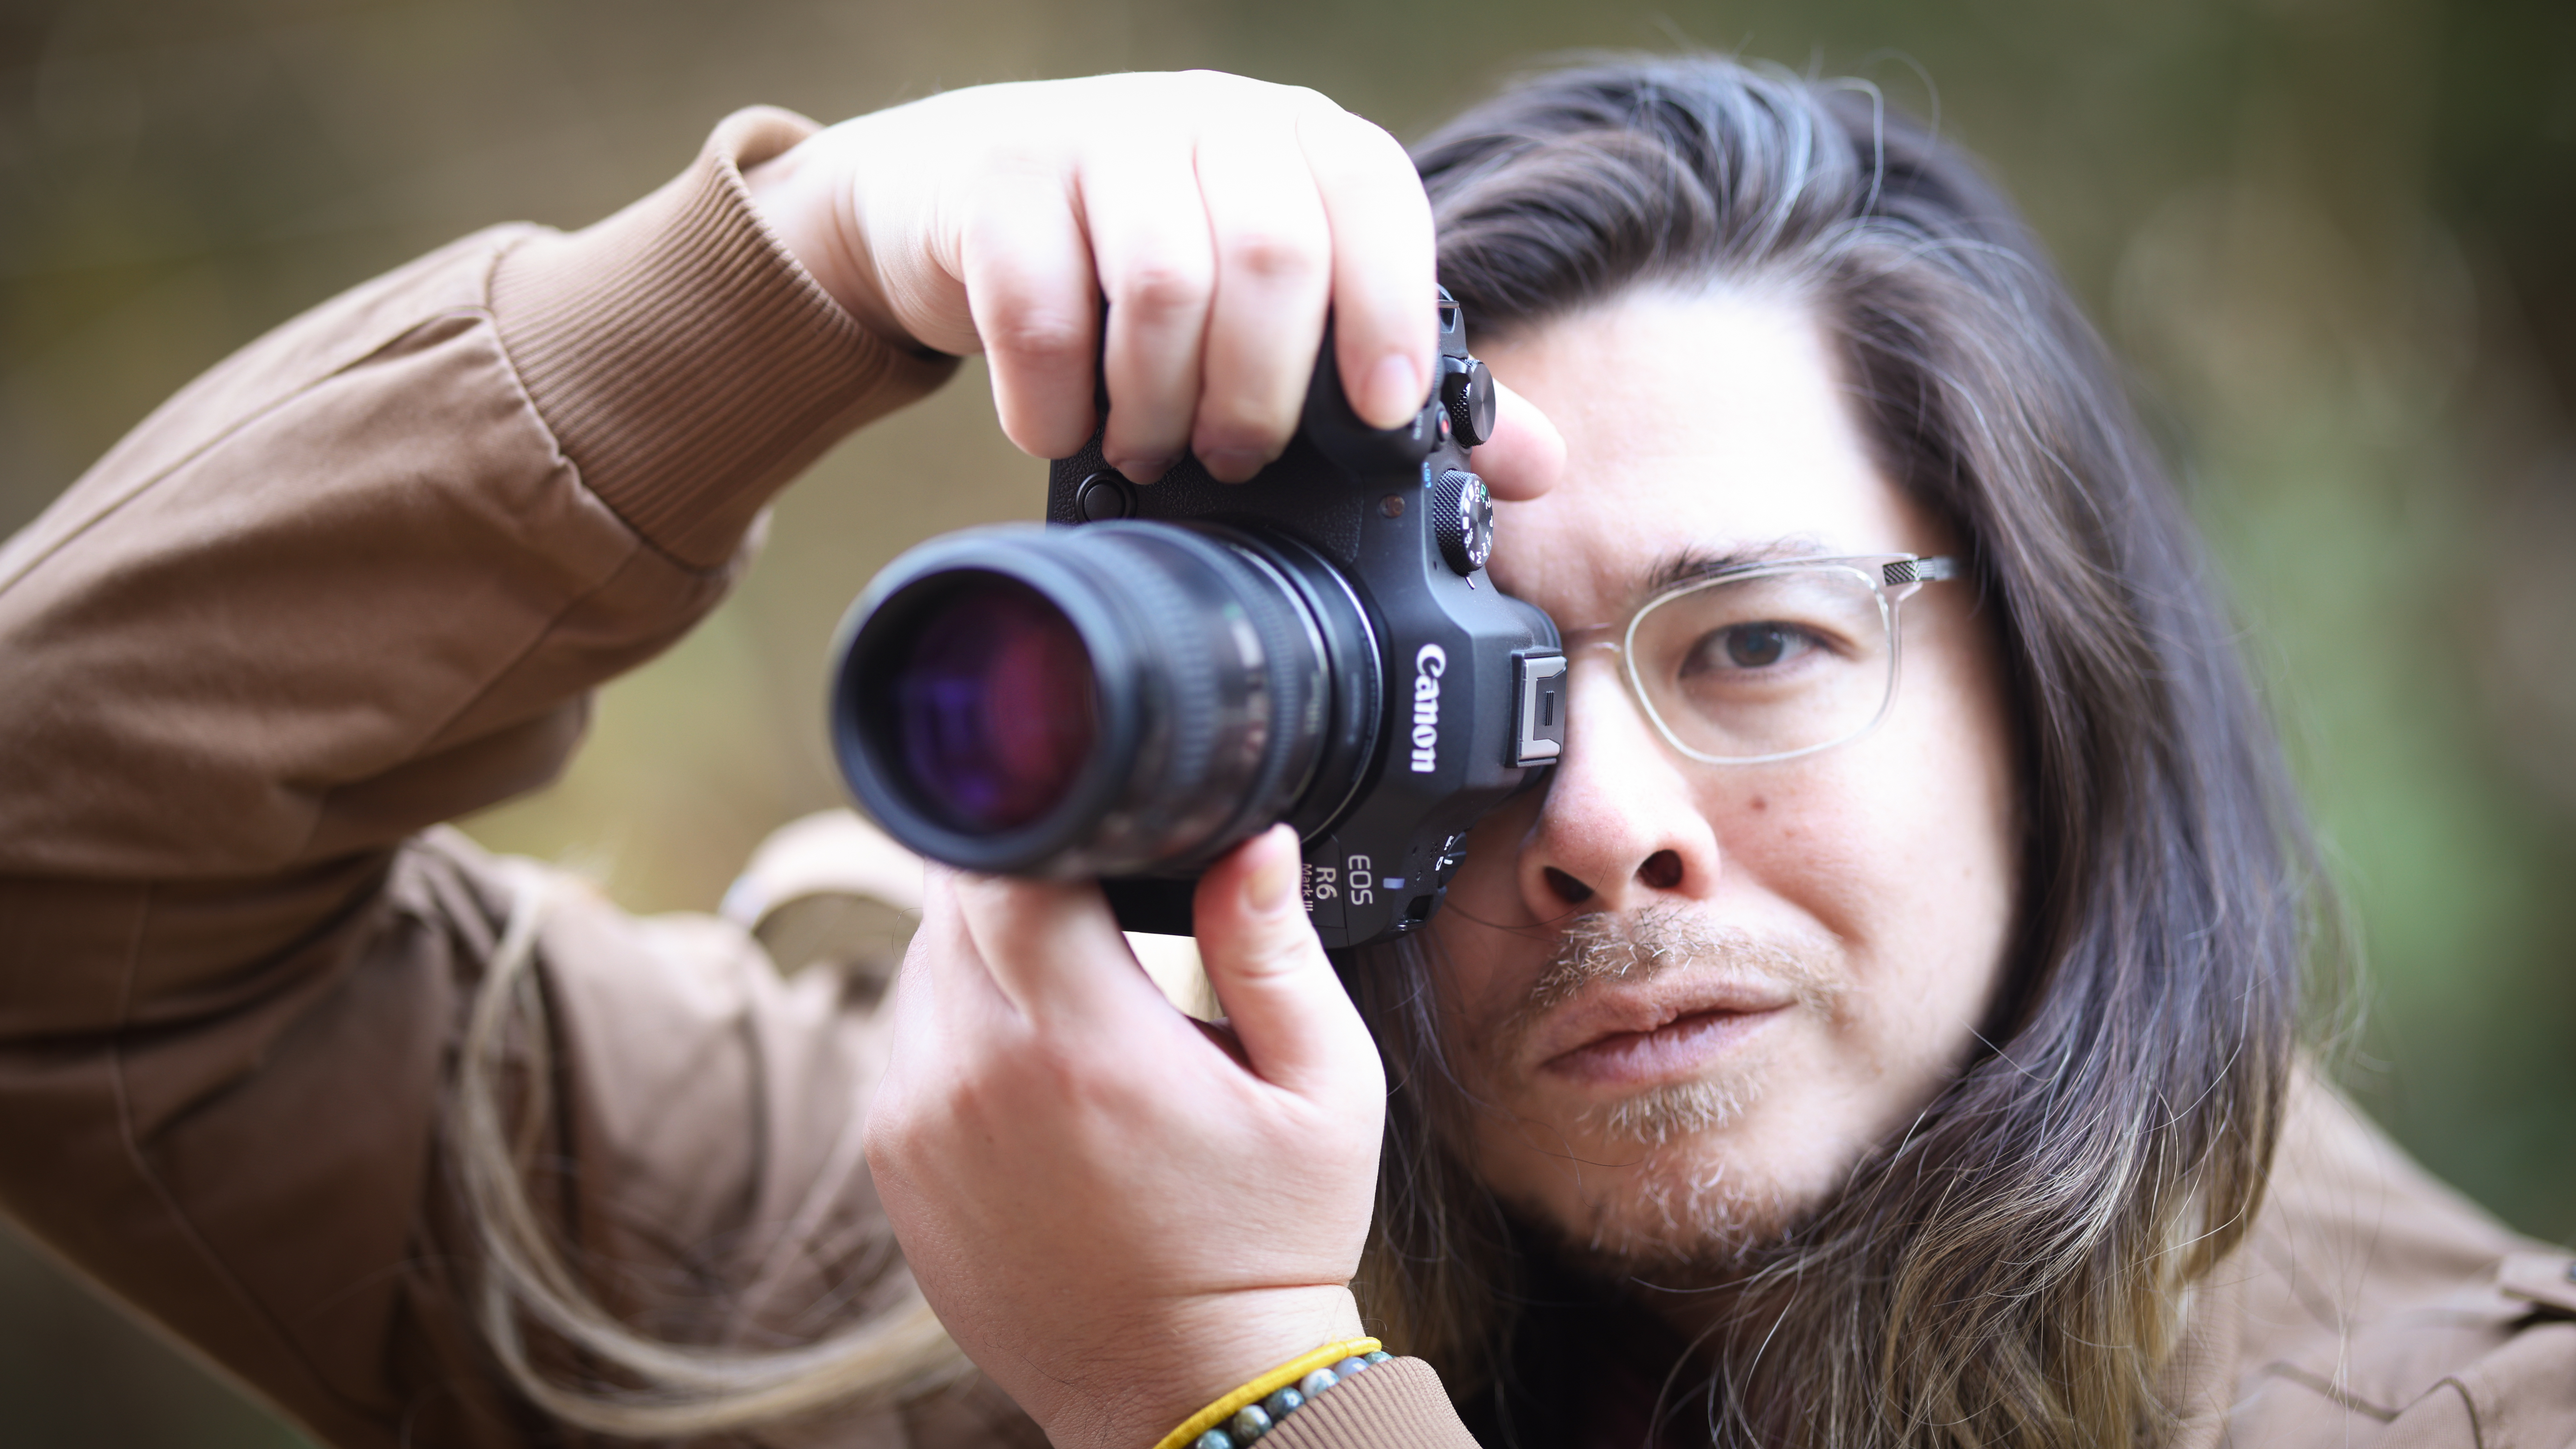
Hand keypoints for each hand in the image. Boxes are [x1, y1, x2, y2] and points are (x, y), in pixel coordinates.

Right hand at [743, 71, 1562, 493]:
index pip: (1372, 200)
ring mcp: (1098, 136)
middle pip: (1273, 253)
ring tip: (1149, 450)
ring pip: (1163, 278)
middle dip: (1260, 390)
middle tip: (1234, 461)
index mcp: (1298, 143)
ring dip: (1159, 402)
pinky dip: (1055, 396)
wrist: (965, 201)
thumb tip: (1538, 465)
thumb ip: (1398, 376)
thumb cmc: (1149, 263)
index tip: (1381, 417)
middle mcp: (1209, 118)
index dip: (1388, 312)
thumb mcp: (1281, 305)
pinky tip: (1061, 428)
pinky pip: (1041, 306)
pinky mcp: (1000, 180)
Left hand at [863, 827, 1384, 1448]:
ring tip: (1075, 989)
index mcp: (1084, 1045)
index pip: (1010, 871)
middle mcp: (976, 1073)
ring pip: (923, 964)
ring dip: (985, 949)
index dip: (1042, 825)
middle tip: (1095, 902)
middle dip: (1019, 880)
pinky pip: (907, 1036)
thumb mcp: (1325, 1092)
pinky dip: (959, 1019)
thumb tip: (1255, 840)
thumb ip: (1275, 952)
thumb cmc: (1266, 1242)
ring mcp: (917, 1120)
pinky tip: (1033, 1058)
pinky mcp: (891, 1159)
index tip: (1087, 824)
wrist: (1185, 1388)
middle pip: (956, 904)